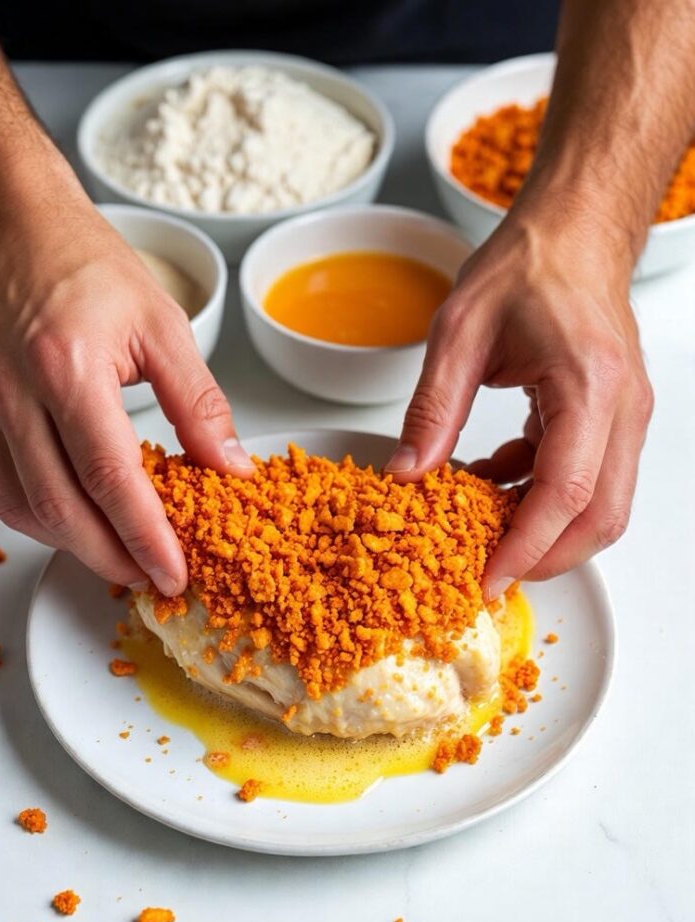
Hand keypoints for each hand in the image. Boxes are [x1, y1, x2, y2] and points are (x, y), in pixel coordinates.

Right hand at [0, 177, 252, 594]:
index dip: (144, 536)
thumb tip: (229, 466)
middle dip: (112, 557)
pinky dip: (38, 519)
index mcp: (68, 366)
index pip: (109, 478)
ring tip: (119, 554)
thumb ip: (198, 402)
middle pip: (61, 510)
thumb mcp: (162, 324)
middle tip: (151, 575)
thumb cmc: (81, 261)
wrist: (7, 224)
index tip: (173, 571)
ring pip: (23, 510)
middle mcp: (14, 392)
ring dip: (74, 547)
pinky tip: (74, 521)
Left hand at [385, 203, 652, 598]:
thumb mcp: (458, 333)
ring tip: (479, 523)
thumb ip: (432, 409)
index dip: (526, 546)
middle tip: (486, 570)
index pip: (567, 493)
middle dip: (545, 557)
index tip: (487, 578)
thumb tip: (407, 475)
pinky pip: (586, 478)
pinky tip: (492, 477)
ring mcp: (625, 415)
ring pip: (601, 505)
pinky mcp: (612, 418)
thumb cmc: (527, 265)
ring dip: (543, 528)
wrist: (572, 233)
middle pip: (601, 517)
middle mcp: (621, 407)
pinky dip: (539, 495)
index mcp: (588, 384)